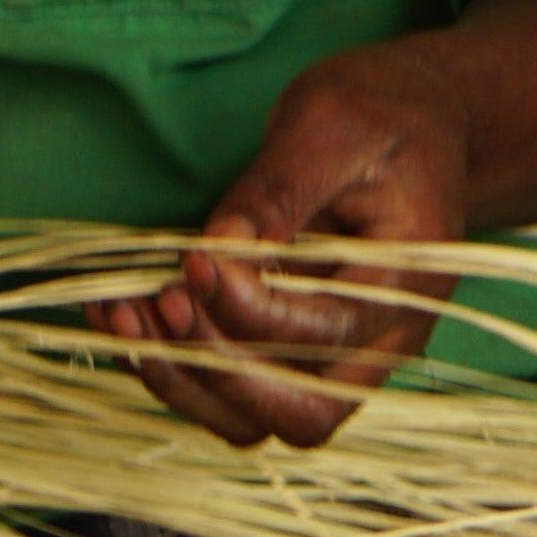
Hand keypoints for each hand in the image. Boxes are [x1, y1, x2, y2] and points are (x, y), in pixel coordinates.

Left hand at [98, 52, 471, 447]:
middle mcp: (379, 342)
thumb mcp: (331, 125)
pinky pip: (228, 393)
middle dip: (214, 368)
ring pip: (254, 421)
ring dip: (180, 380)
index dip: (244, 307)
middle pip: (297, 411)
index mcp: (406, 284)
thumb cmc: (381, 115)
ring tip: (122, 314)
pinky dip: (171, 367)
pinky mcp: (291, 355)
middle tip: (156, 303)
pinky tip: (121, 317)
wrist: (415, 123)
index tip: (192, 261)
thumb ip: (279, 188)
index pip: (318, 332)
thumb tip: (219, 248)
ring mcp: (337, 359)